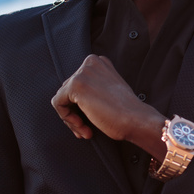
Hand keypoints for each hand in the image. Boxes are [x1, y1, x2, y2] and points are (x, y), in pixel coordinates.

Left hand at [51, 55, 165, 157]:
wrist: (136, 119)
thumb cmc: (126, 111)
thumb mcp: (109, 90)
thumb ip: (93, 87)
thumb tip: (70, 99)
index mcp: (99, 61)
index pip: (77, 82)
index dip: (80, 105)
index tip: (89, 120)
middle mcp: (90, 62)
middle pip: (67, 90)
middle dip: (75, 112)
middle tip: (85, 129)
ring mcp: (82, 72)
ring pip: (62, 98)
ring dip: (71, 119)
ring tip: (85, 131)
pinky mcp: (75, 85)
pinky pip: (58, 104)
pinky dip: (67, 119)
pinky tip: (83, 127)